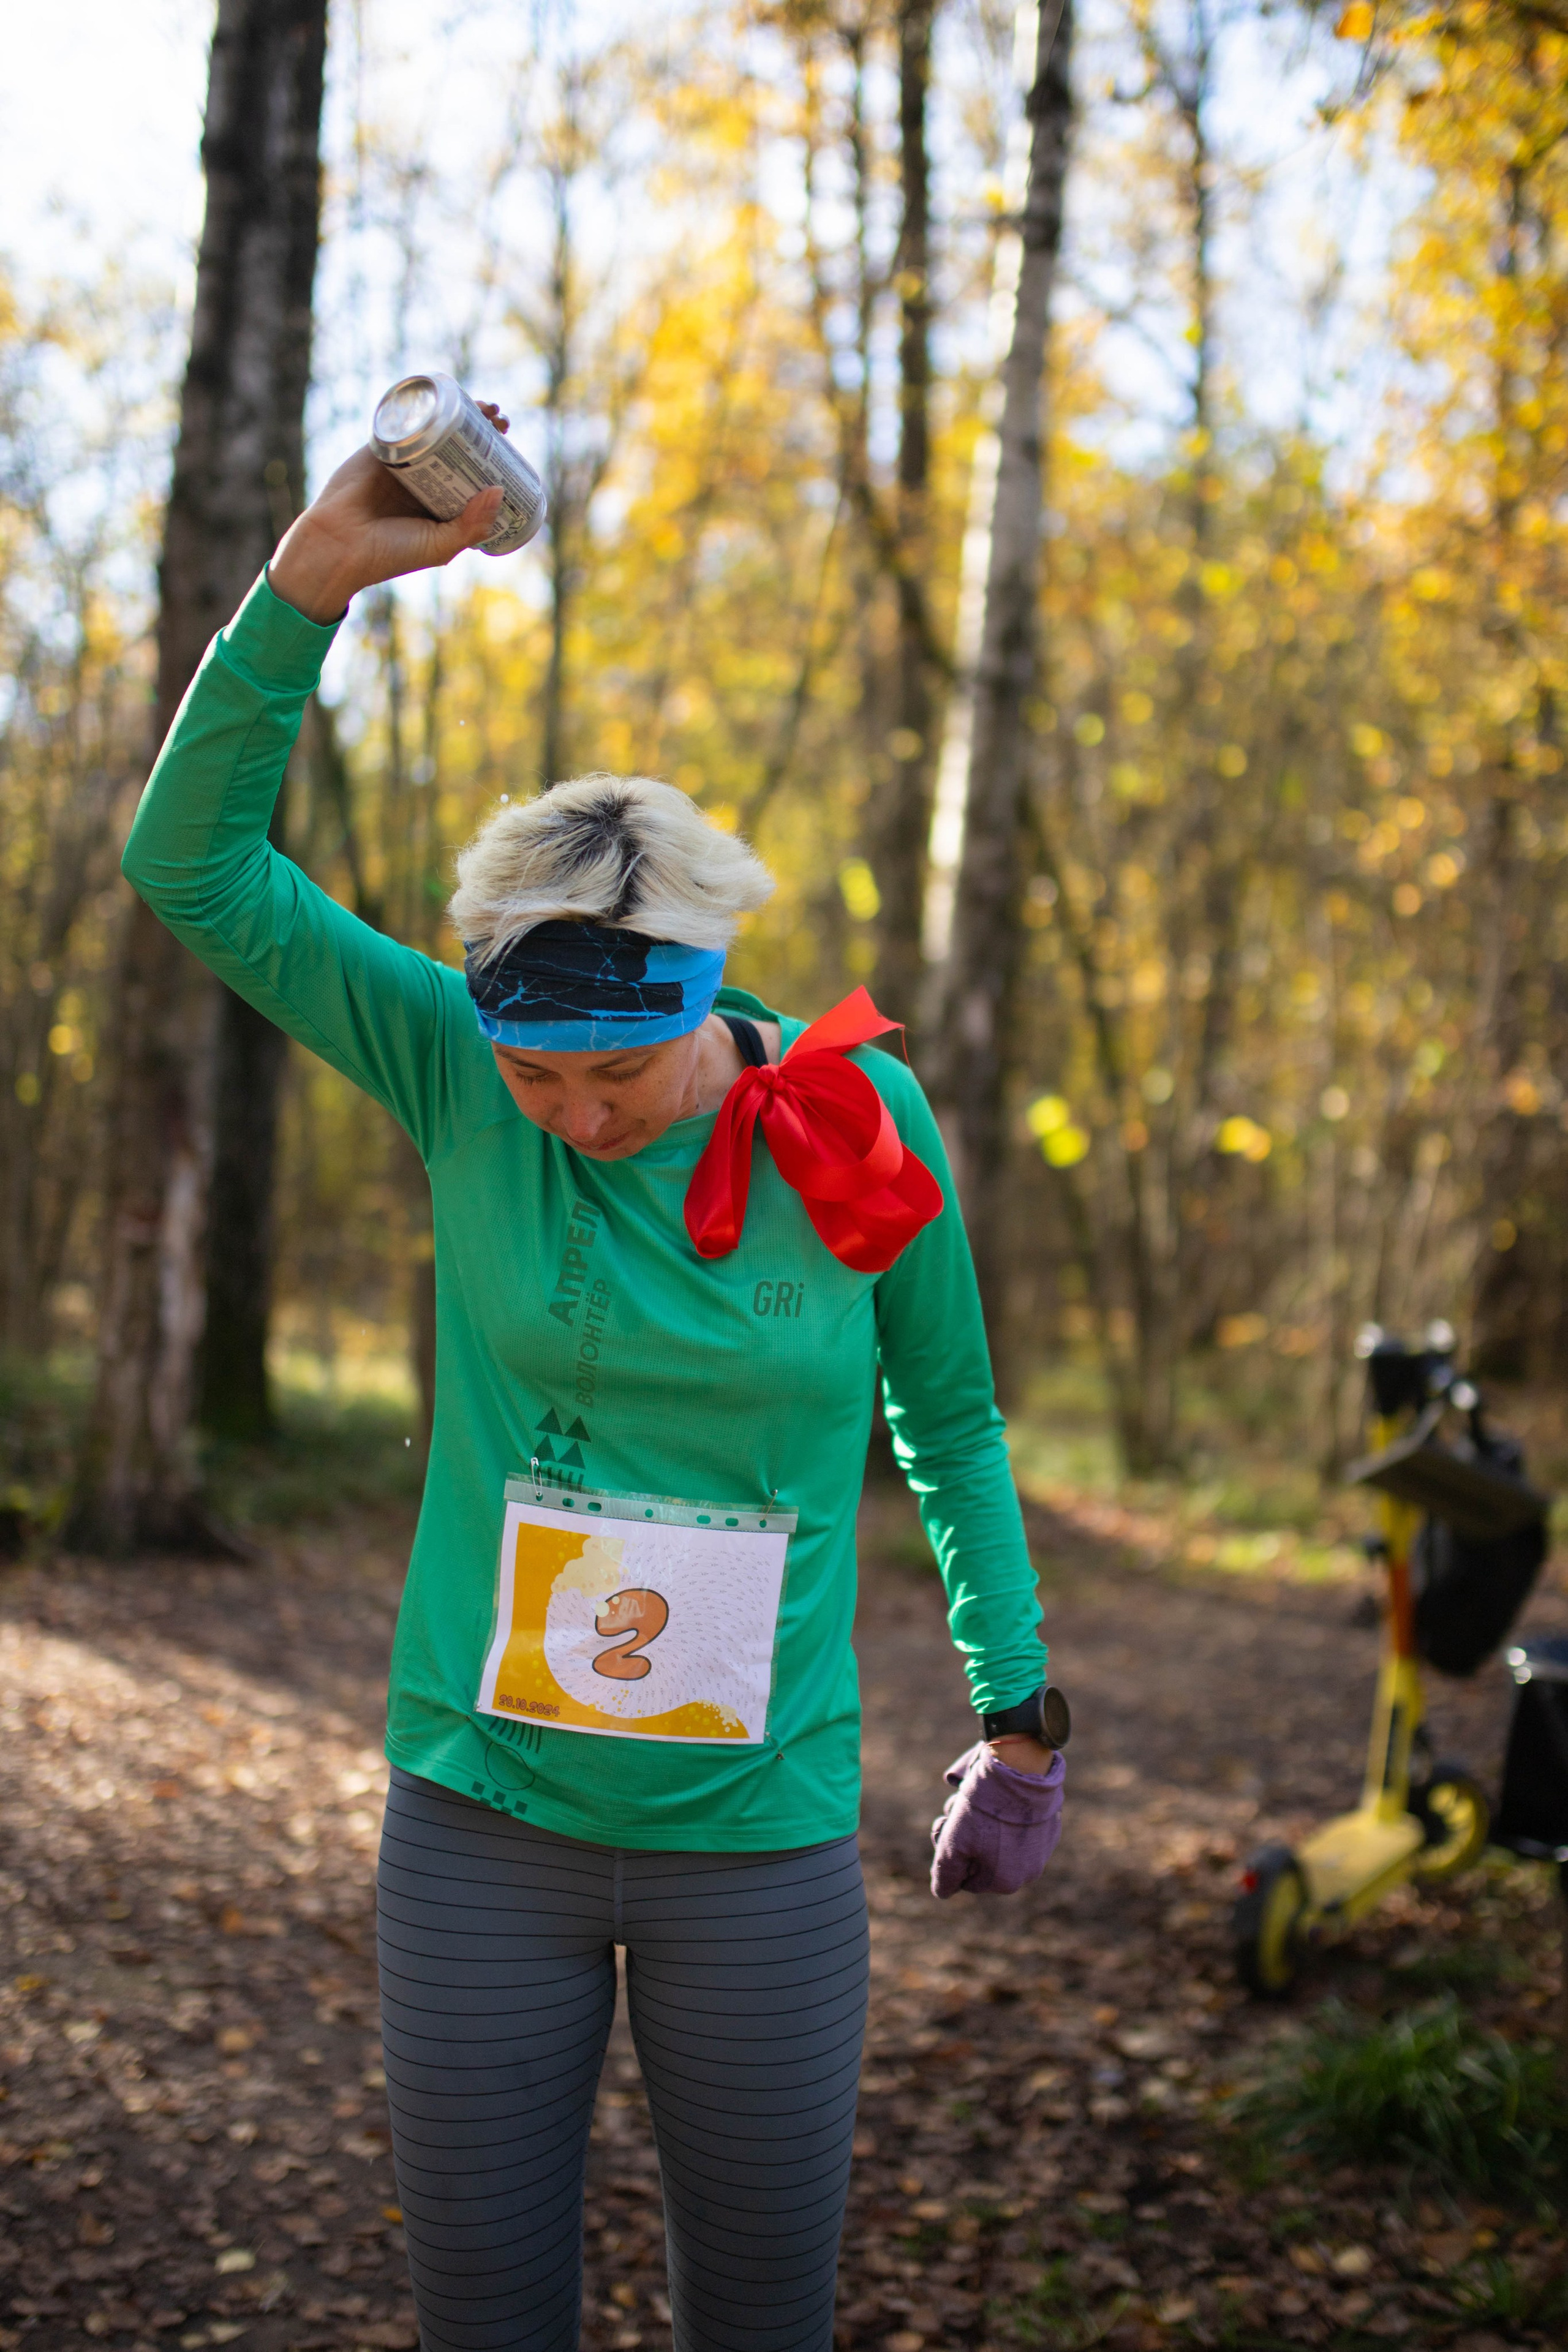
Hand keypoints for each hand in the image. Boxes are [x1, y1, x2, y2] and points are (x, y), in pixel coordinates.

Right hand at [268, 402, 512, 622]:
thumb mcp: (440, 546)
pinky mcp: (378, 448)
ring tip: (483, 406)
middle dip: (481, 430)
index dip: (492, 459)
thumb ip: (472, 525)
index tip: (509, 444)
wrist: (339, 547)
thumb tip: (500, 490)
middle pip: (457, 448)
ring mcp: (401, 462)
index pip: (471, 476)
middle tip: (501, 419)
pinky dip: (421, 406)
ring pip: (434, 430)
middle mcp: (422, 481)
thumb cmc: (390, 554)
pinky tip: (442, 394)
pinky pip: (401, 421)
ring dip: (458, 413)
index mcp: (438, 505)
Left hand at [930, 1741, 1065, 1898]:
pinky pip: (1020, 1829)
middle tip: (955, 1808)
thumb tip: (943, 1892)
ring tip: (973, 1799)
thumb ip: (945, 1876)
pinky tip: (1000, 1798)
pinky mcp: (1050, 1827)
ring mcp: (1042, 1850)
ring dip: (982, 1825)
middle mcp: (1028, 1873)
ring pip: (999, 1844)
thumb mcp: (952, 1846)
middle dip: (965, 1837)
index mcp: (1005, 1882)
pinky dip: (1006, 1817)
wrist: (1019, 1771)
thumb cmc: (983, 1811)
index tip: (945, 1824)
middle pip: (982, 1860)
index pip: (965, 1878)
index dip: (951, 1852)